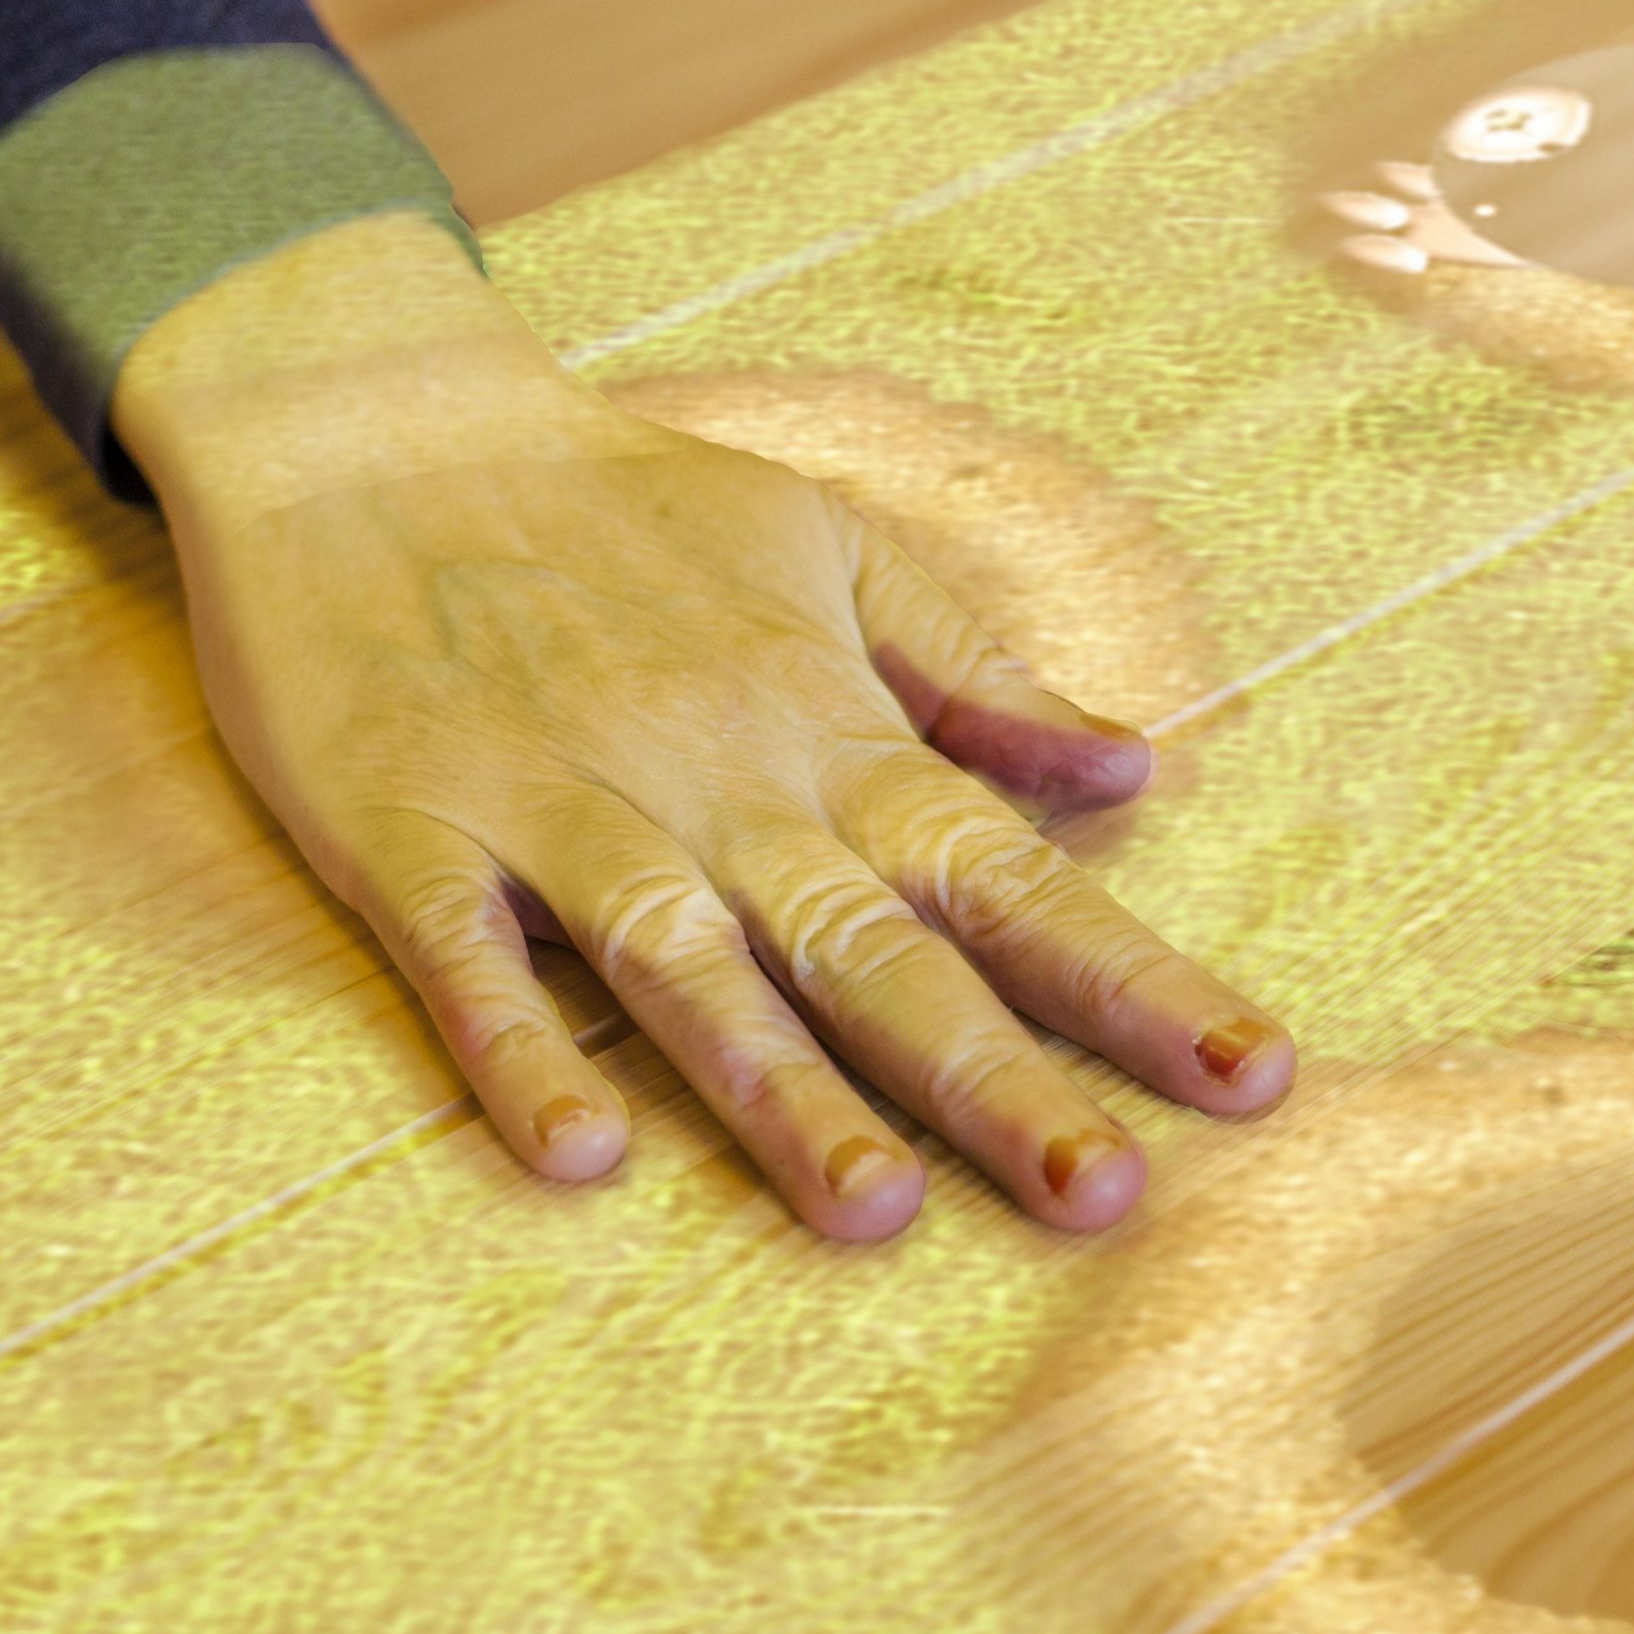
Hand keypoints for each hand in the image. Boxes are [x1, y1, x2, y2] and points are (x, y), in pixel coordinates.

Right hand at [111, 212, 1293, 1240]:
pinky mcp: (413, 830)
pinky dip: (515, 1049)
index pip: (1008, 874)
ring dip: (778, 1087)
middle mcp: (719, 781)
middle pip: (875, 949)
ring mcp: (564, 806)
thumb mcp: (829, 544)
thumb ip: (974, 671)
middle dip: (994, 1077)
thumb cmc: (624, 499)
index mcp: (829, 725)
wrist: (378, 425)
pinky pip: (466, 959)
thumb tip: (1131, 768)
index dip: (1132, 980)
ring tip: (873, 1208)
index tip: (1256, 1077)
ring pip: (688, 967)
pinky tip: (574, 1153)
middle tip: (1103, 1193)